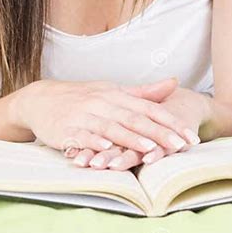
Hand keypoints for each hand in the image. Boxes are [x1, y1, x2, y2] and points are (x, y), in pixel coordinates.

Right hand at [15, 76, 197, 153]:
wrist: (41, 99)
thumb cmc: (83, 97)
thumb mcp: (113, 91)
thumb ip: (144, 92)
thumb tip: (173, 83)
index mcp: (117, 95)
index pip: (149, 108)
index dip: (170, 122)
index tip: (190, 136)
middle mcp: (103, 103)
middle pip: (135, 118)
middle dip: (159, 133)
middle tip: (180, 145)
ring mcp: (85, 116)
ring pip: (112, 127)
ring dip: (131, 138)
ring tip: (150, 148)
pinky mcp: (67, 129)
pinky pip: (83, 136)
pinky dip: (94, 142)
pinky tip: (105, 150)